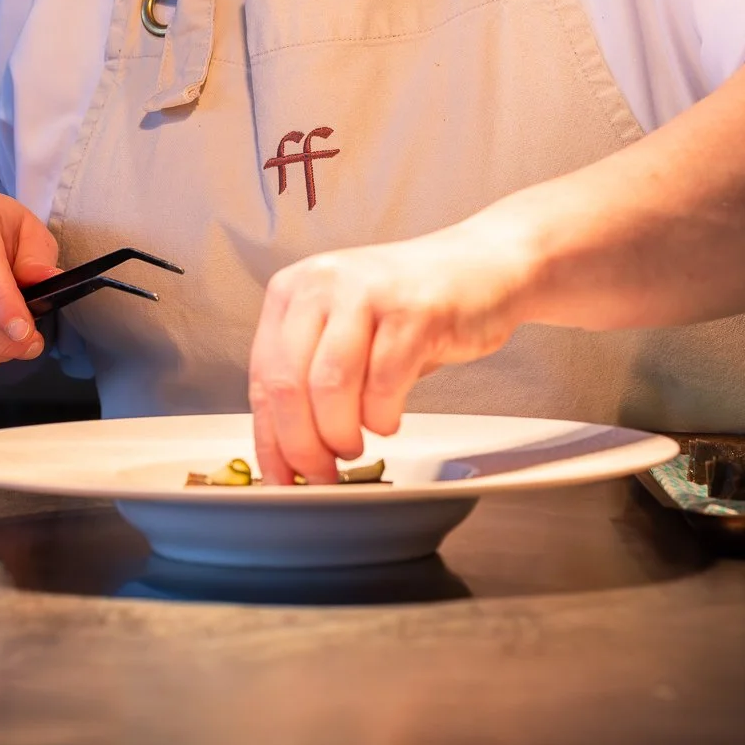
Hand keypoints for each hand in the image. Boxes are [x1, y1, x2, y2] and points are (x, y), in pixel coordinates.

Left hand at [247, 221, 531, 483]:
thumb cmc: (410, 308)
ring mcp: (367, 292)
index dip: (269, 438)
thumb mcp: (346, 331)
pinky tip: (389, 419)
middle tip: (321, 475)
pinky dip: (382, 418)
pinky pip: (383, 384)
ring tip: (354, 447)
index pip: (263, 376)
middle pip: (289, 384)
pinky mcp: (413, 311)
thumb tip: (287, 453)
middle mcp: (323, 282)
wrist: (481, 266)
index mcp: (294, 288)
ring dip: (340, 436)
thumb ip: (312, 378)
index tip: (280, 478)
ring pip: (330, 387)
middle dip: (302, 447)